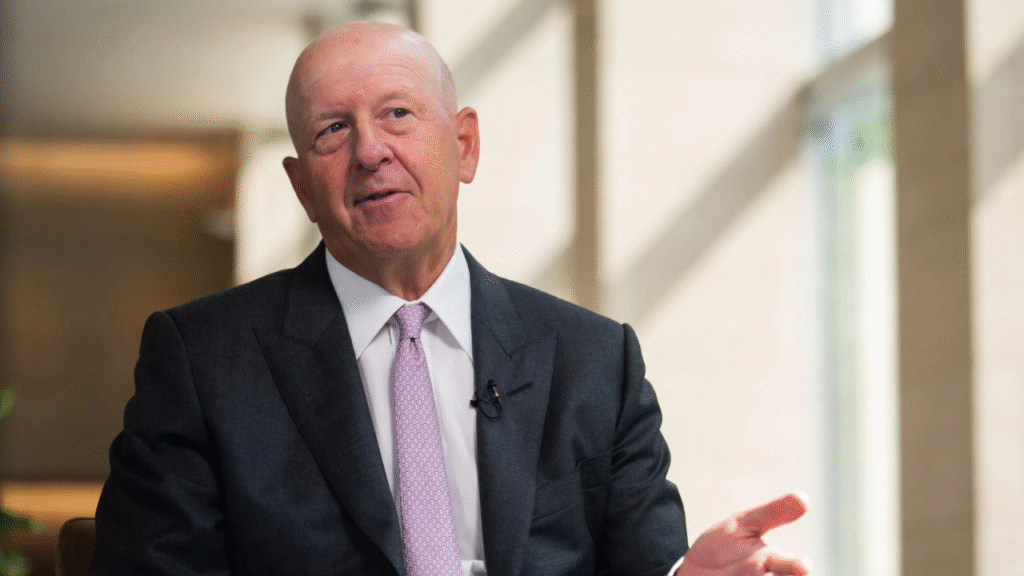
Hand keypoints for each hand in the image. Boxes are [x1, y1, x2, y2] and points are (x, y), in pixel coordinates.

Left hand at [675, 493, 809, 575]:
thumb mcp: (745, 525)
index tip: (802, 566)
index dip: (796, 566)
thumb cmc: (724, 548)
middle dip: (791, 575)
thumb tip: (805, 498)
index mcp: (770, 562)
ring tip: (757, 574)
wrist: (692, 571)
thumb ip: (773, 514)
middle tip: (798, 571)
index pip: (790, 566)